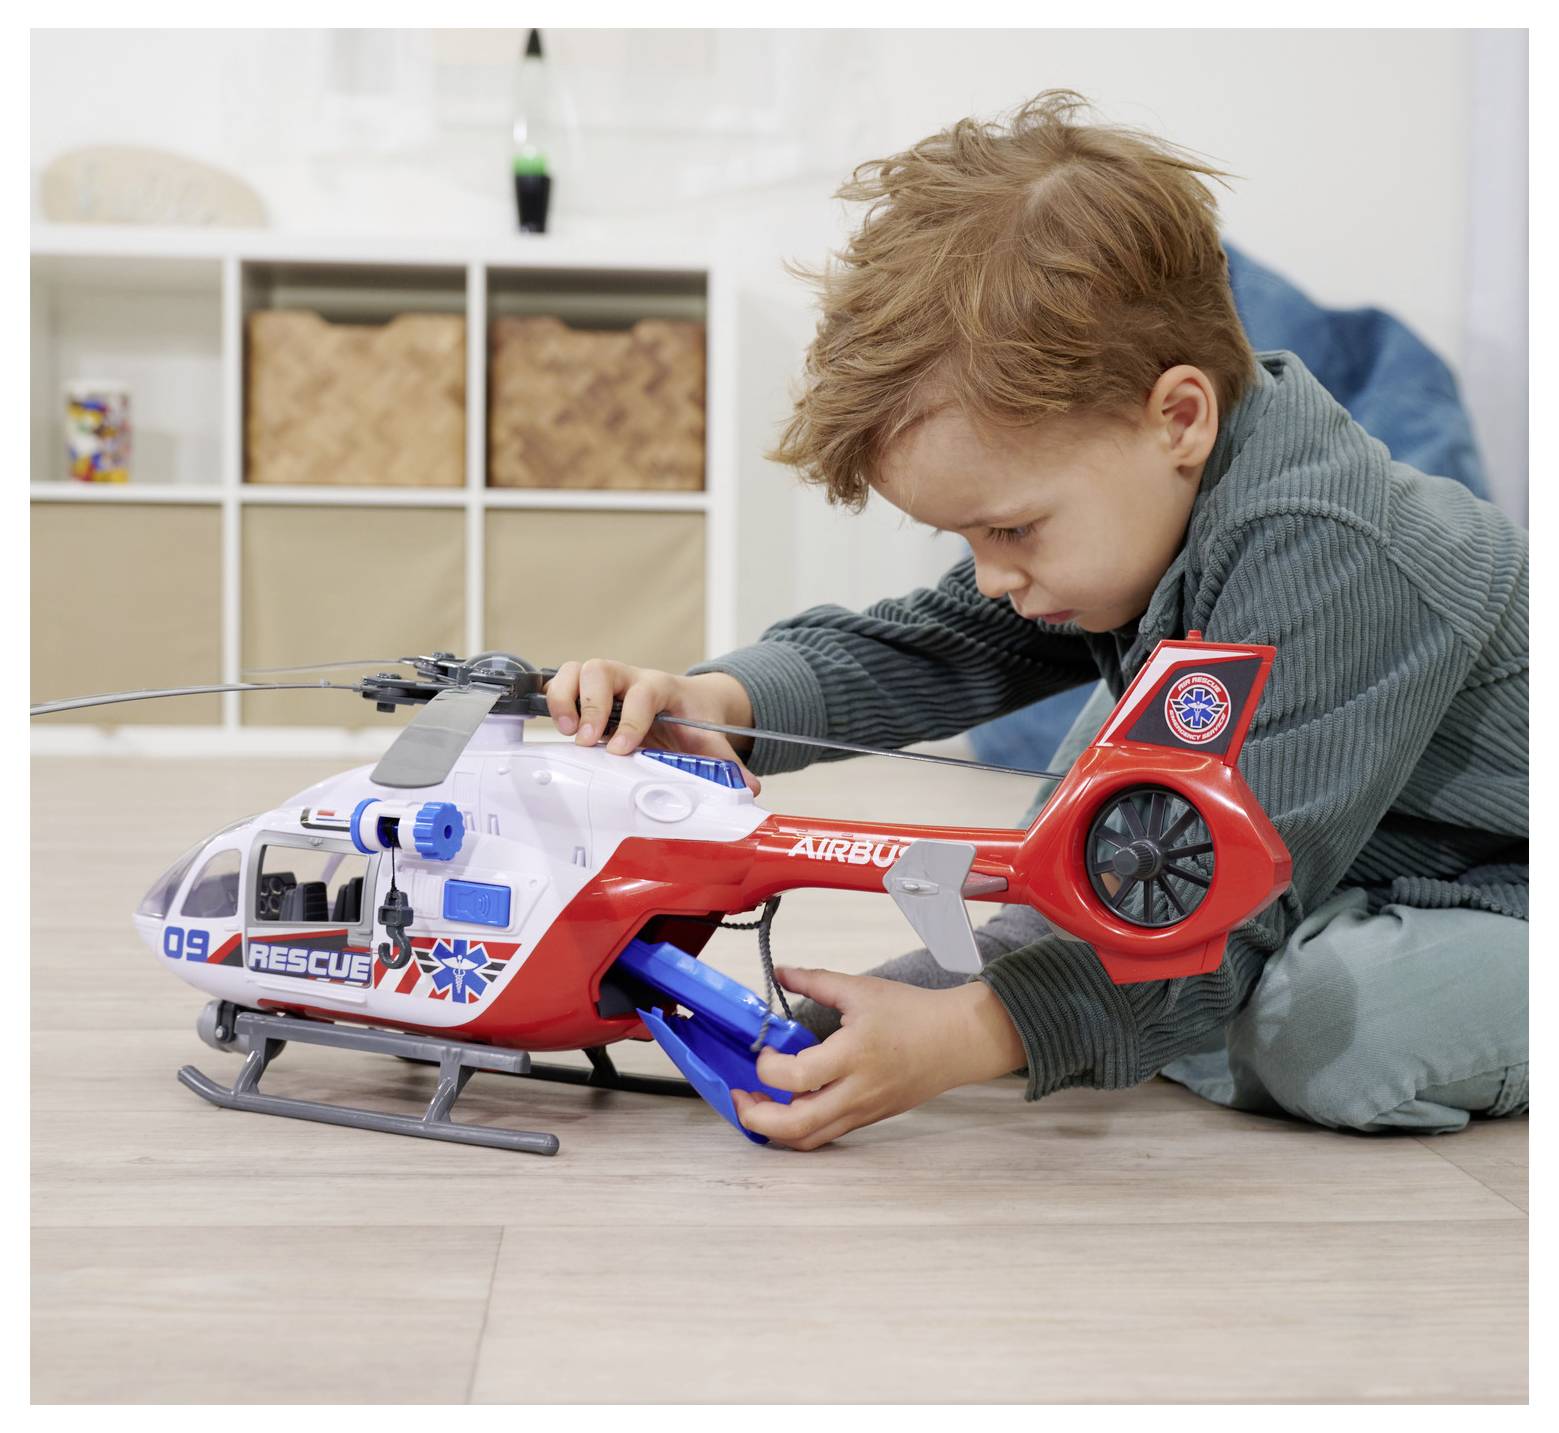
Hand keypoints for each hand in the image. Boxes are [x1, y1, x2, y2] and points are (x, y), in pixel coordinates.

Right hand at [543, 659, 760, 793]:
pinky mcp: (587, 689)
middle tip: (588, 740)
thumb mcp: (710, 739)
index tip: (622, 749)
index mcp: (662, 687)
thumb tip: (749, 787)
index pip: (644, 693)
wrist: (689, 701)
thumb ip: (725, 763)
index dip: (632, 720)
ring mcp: (606, 681)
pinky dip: (553, 697)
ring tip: (569, 732)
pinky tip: (558, 725)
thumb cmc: (691, 720)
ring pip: (577, 669)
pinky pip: (562, 680)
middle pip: (601, 669)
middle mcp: (631, 678)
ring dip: (566, 698)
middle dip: (592, 705)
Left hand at [730, 965, 1026, 1149]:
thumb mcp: (861, 990)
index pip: (795, 1077)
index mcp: (853, 1056)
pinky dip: (799, 1128)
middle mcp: (856, 1092)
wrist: (956, 1041)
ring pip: (809, 1139)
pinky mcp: (867, 1118)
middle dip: (756, 1117)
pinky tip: (788, 1106)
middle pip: (795, 1126)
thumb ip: (816, 981)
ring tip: (757, 1106)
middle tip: (739, 1097)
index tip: (764, 1051)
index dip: (767, 1067)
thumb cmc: (913, 1015)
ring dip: (774, 1128)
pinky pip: (826, 1134)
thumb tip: (781, 972)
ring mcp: (862, 1111)